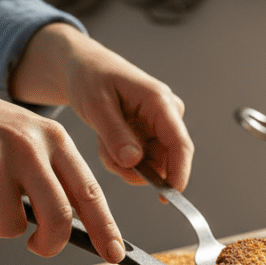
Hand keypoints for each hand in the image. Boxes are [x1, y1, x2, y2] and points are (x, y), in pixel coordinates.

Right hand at [0, 67, 125, 262]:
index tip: (115, 254)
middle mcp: (28, 149)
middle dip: (51, 244)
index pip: (89, 192)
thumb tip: (82, 224)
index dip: (106, 228)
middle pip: (58, 218)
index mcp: (53, 139)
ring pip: (12, 227)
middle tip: (39, 246)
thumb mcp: (29, 136)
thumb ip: (55, 173)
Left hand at [10, 23, 194, 191]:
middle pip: (164, 158)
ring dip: (124, 163)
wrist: (85, 68)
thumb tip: (134, 161)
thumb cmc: (91, 78)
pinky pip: (143, 159)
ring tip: (104, 141)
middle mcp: (167, 113)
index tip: (169, 196)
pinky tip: (109, 140)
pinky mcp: (153, 132)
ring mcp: (161, 123)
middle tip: (107, 155)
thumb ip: (115, 134)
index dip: (179, 173)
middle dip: (135, 167)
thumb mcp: (96, 106)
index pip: (180, 144)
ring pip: (151, 162)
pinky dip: (122, 157)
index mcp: (159, 101)